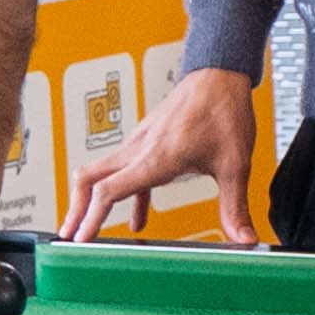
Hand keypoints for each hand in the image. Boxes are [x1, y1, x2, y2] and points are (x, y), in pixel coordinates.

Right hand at [71, 67, 259, 243]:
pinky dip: (123, 194)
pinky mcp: (147, 139)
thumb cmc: (224, 110)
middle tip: (69, 236)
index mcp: (156, 157)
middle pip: (89, 178)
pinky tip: (138, 218)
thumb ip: (235, 206)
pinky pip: (125, 169)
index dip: (91, 217)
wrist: (221, 74)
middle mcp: (140, 148)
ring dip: (93, 200)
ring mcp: (140, 142)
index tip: (80, 239)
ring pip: (102, 171)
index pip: (109, 190)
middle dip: (76, 209)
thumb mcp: (234, 164)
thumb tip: (245, 239)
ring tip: (90, 228)